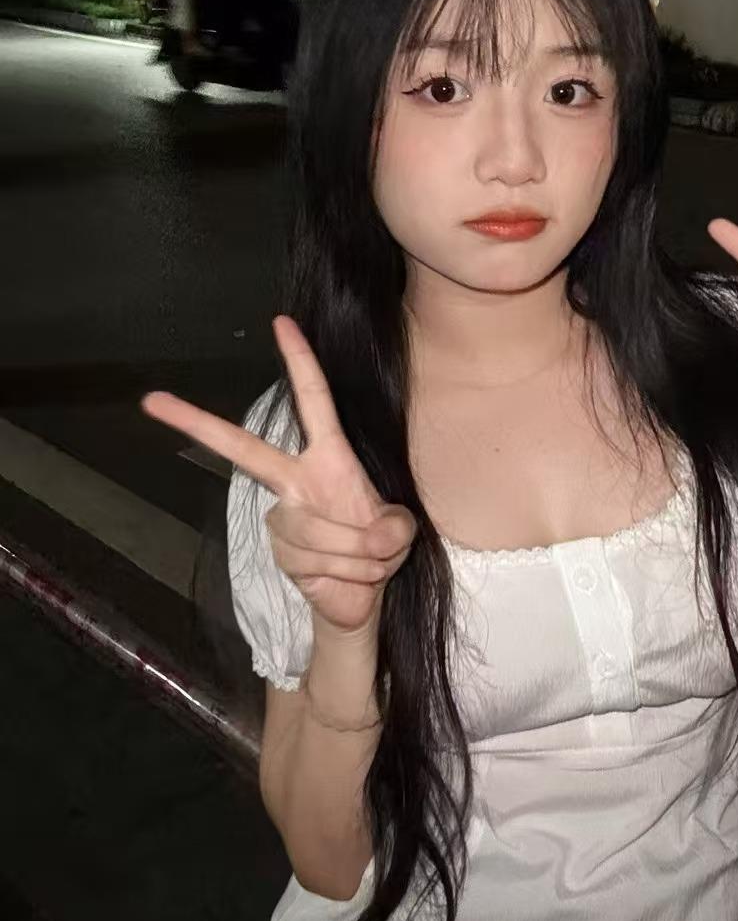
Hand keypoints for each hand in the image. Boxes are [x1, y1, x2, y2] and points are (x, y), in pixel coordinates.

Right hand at [139, 316, 416, 634]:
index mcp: (330, 457)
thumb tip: (375, 534)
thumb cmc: (378, 547)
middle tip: (153, 400)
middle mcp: (296, 480)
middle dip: (198, 424)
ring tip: (366, 559)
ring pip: (314, 529)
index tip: (281, 323)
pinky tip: (346, 574)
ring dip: (355, 551)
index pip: (314, 401)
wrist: (358, 597)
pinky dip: (346, 572)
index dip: (299, 361)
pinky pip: (315, 559)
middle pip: (244, 448)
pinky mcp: (279, 550)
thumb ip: (394, 528)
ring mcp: (283, 515)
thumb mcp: (401, 530)